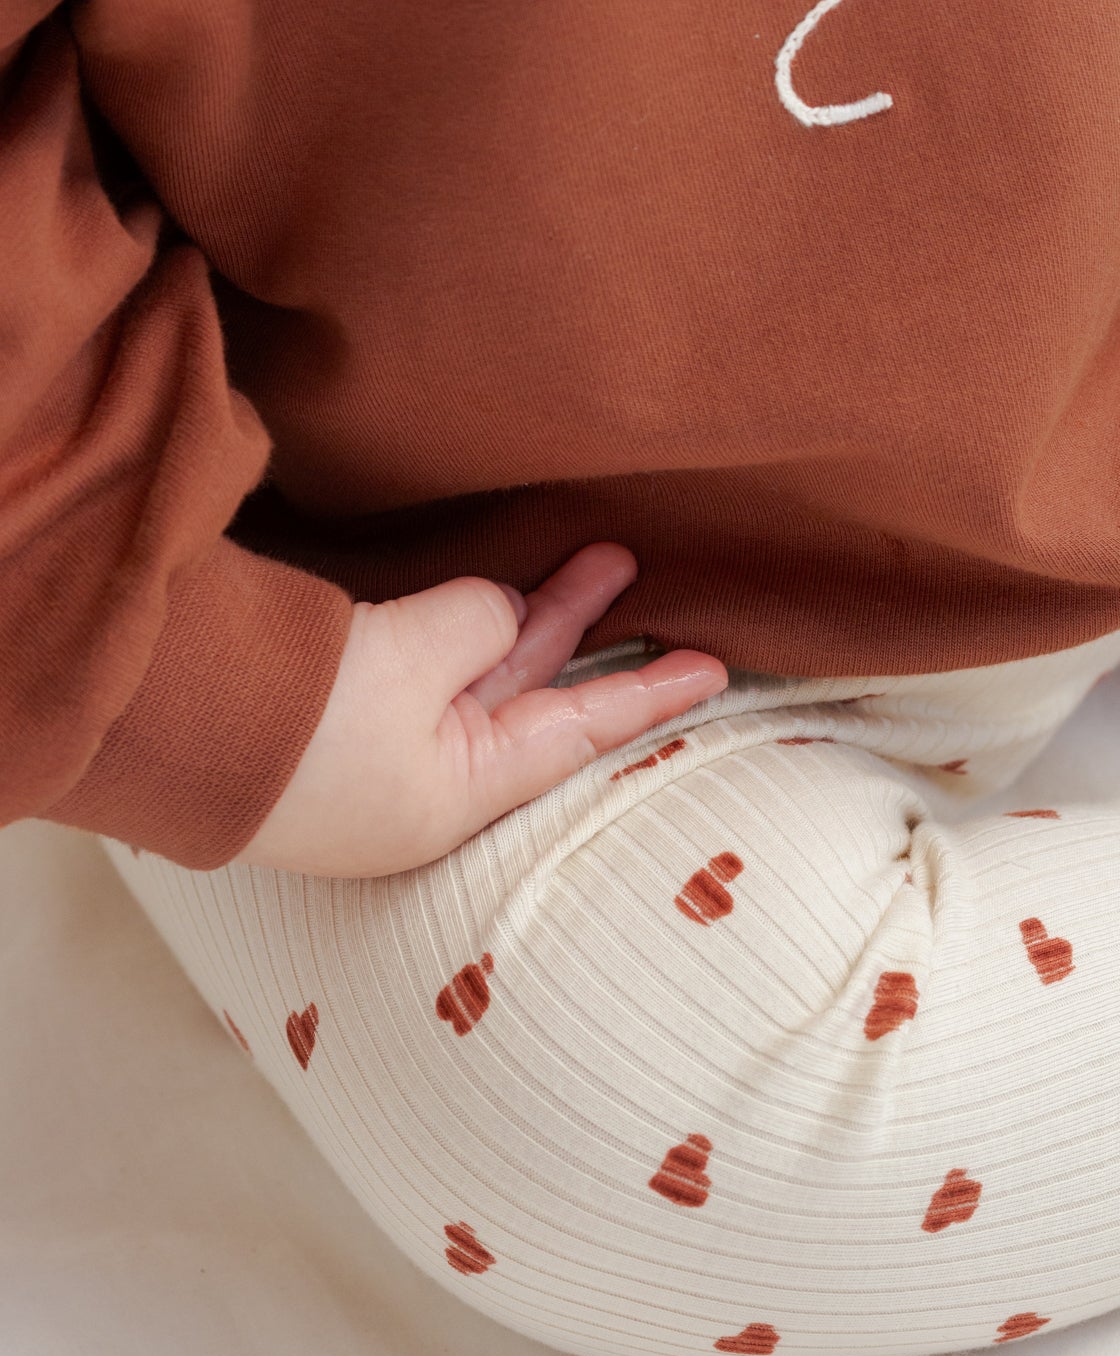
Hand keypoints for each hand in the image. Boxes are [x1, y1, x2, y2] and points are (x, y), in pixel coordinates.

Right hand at [239, 542, 725, 876]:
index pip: (583, 735)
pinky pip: (426, 665)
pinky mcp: (331, 718)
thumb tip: (495, 614)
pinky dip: (469, 626)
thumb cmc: (299, 713)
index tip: (719, 669)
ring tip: (595, 558)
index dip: (652, 694)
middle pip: (533, 697)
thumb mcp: (414, 659)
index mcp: (458, 797)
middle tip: (635, 566)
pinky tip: (497, 591)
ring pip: (480, 673)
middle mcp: (426, 785)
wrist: (164, 723)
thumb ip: (477, 627)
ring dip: (534, 615)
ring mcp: (377, 754)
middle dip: (585, 630)